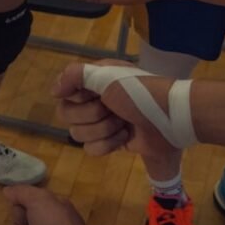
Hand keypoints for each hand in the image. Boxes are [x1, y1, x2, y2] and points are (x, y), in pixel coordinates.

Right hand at [52, 61, 179, 158]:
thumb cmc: (140, 92)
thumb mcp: (107, 74)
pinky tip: (125, 137)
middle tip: (111, 109)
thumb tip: (54, 92)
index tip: (93, 94)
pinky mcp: (111, 143)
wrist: (170, 118)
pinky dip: (108, 144)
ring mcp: (102, 123)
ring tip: (123, 123)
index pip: (64, 93)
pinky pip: (91, 150)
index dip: (77, 97)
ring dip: (102, 130)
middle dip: (91, 115)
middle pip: (67, 116)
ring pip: (78, 134)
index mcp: (93, 81)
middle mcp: (94, 100)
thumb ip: (74, 75)